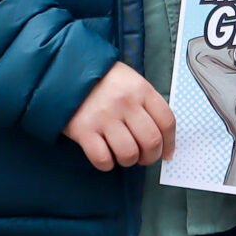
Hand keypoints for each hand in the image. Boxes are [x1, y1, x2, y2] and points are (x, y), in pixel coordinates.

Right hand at [61, 62, 175, 171]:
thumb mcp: (129, 80)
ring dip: (128, 161)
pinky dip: (106, 164)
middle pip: (151, 141)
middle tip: (143, 158)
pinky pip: (103, 159)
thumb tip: (161, 138)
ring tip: (122, 155)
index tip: (166, 153)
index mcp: (141, 89)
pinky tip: (105, 156)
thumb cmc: (101, 79)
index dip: (170, 143)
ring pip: (129, 154)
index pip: (167, 121)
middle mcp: (125, 103)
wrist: (65, 71)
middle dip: (150, 157)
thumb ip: (145, 103)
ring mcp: (104, 117)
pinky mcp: (84, 130)